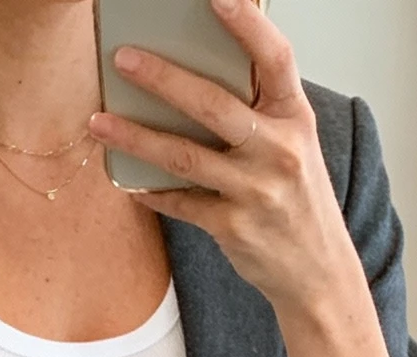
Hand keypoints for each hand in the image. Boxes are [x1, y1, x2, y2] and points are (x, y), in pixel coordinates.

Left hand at [90, 0, 394, 356]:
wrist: (317, 272)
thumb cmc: (296, 198)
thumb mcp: (291, 143)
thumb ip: (255, 108)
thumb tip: (192, 72)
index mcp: (294, 116)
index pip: (274, 57)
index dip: (246, 23)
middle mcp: (279, 150)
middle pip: (214, 105)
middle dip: (164, 79)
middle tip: (123, 58)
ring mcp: (256, 191)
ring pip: (185, 156)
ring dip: (136, 136)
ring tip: (99, 121)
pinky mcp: (234, 227)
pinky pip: (181, 203)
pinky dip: (151, 191)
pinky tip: (125, 179)